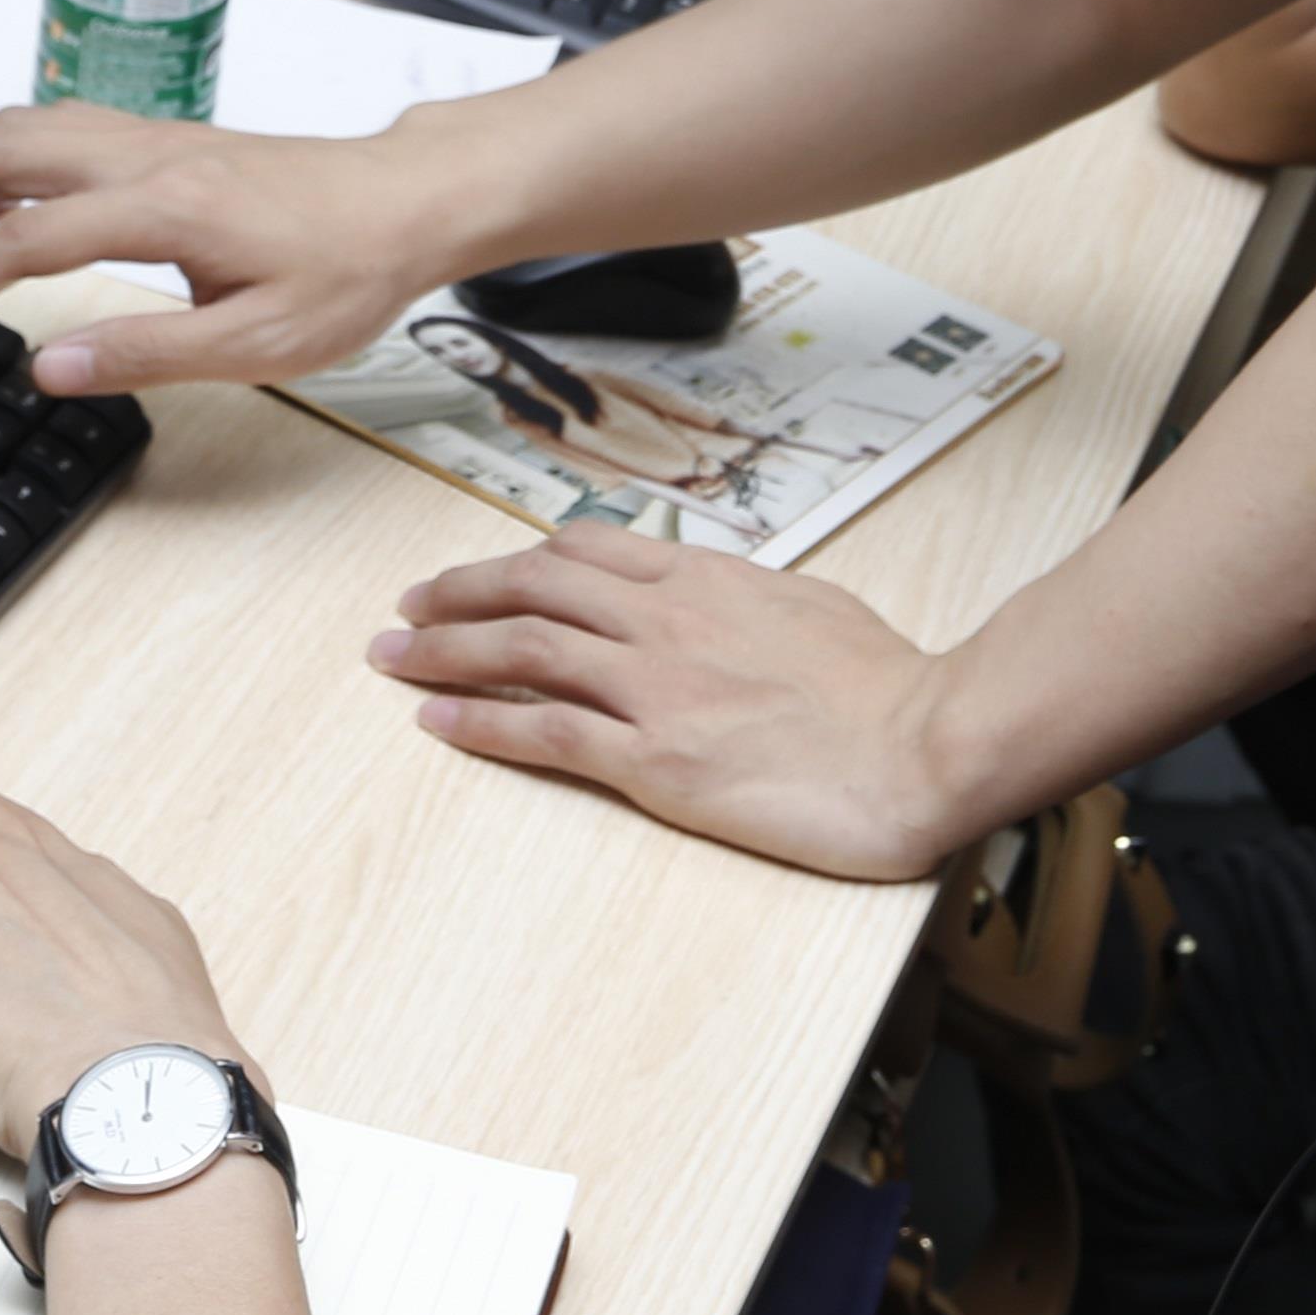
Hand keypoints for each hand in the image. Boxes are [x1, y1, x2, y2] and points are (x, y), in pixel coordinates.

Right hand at [0, 100, 506, 391]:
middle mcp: (143, 157)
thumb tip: (49, 370)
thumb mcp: (258, 339)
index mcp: (160, 208)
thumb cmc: (350, 267)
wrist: (411, 200)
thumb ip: (146, 353)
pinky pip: (56, 130)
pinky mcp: (165, 142)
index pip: (20, 240)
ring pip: (19, 127)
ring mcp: (152, 139)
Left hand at [369, 522, 981, 878]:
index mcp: (706, 580)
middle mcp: (667, 622)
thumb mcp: (810, 608)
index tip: (478, 575)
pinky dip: (481, 723)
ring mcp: (657, 689)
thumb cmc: (886, 687)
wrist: (923, 744)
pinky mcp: (657, 761)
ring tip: (392, 657)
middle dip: (458, 594)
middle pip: (534, 587)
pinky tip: (437, 723)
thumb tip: (715, 595)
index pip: (585, 553)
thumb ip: (746, 600)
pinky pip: (546, 732)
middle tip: (406, 609)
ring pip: (523, 649)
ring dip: (445, 651)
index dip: (517, 561)